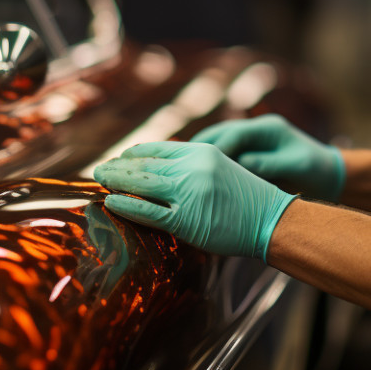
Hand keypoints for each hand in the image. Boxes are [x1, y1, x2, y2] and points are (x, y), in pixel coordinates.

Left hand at [92, 142, 296, 261]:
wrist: (272, 219)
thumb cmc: (248, 198)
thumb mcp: (221, 168)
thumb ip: (192, 165)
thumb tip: (160, 168)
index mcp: (201, 151)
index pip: (157, 148)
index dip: (133, 154)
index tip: (119, 159)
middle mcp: (193, 167)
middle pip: (144, 164)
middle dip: (117, 167)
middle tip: (98, 170)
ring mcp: (188, 193)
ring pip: (141, 184)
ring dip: (115, 182)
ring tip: (99, 182)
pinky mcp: (186, 220)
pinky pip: (147, 211)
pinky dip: (125, 206)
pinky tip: (111, 203)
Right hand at [192, 114, 344, 201]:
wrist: (329, 176)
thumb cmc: (315, 170)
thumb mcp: (297, 166)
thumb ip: (270, 164)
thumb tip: (244, 164)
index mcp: (268, 128)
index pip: (234, 134)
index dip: (216, 149)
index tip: (198, 165)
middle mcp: (256, 131)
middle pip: (218, 135)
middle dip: (197, 150)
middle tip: (178, 166)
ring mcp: (252, 142)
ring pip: (216, 145)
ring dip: (199, 158)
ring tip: (181, 174)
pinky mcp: (249, 155)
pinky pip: (223, 157)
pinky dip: (209, 167)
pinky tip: (196, 180)